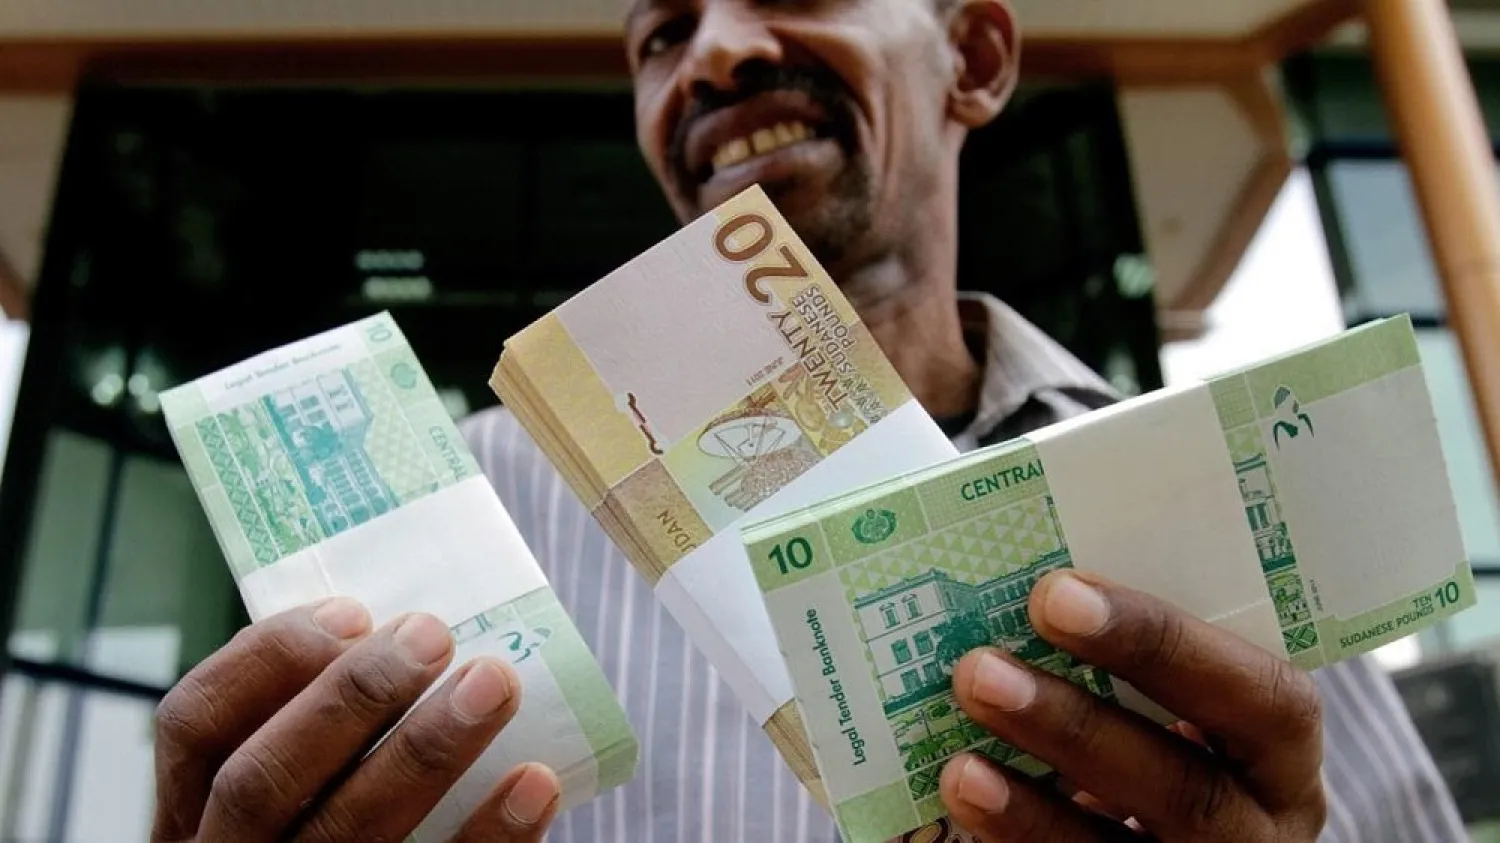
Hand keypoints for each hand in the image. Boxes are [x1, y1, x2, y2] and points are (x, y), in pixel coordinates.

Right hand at [151, 597, 559, 841]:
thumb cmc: (330, 822)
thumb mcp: (288, 781)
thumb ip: (310, 724)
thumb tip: (402, 633)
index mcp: (195, 812)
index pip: (195, 724)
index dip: (266, 658)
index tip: (353, 612)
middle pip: (263, 779)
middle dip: (350, 697)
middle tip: (431, 636)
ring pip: (345, 830)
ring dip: (425, 748)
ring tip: (493, 684)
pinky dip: (489, 833)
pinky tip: (534, 782)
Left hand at [938, 570, 1326, 841]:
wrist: (1168, 827)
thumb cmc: (1169, 734)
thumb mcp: (1181, 698)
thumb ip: (1133, 660)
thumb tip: (1026, 593)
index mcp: (1283, 753)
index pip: (1260, 696)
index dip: (1160, 644)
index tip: (1057, 595)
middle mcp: (1259, 829)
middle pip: (1184, 788)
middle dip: (1075, 726)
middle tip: (981, 671)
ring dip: (1031, 805)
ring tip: (960, 765)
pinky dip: (1017, 841)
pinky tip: (967, 804)